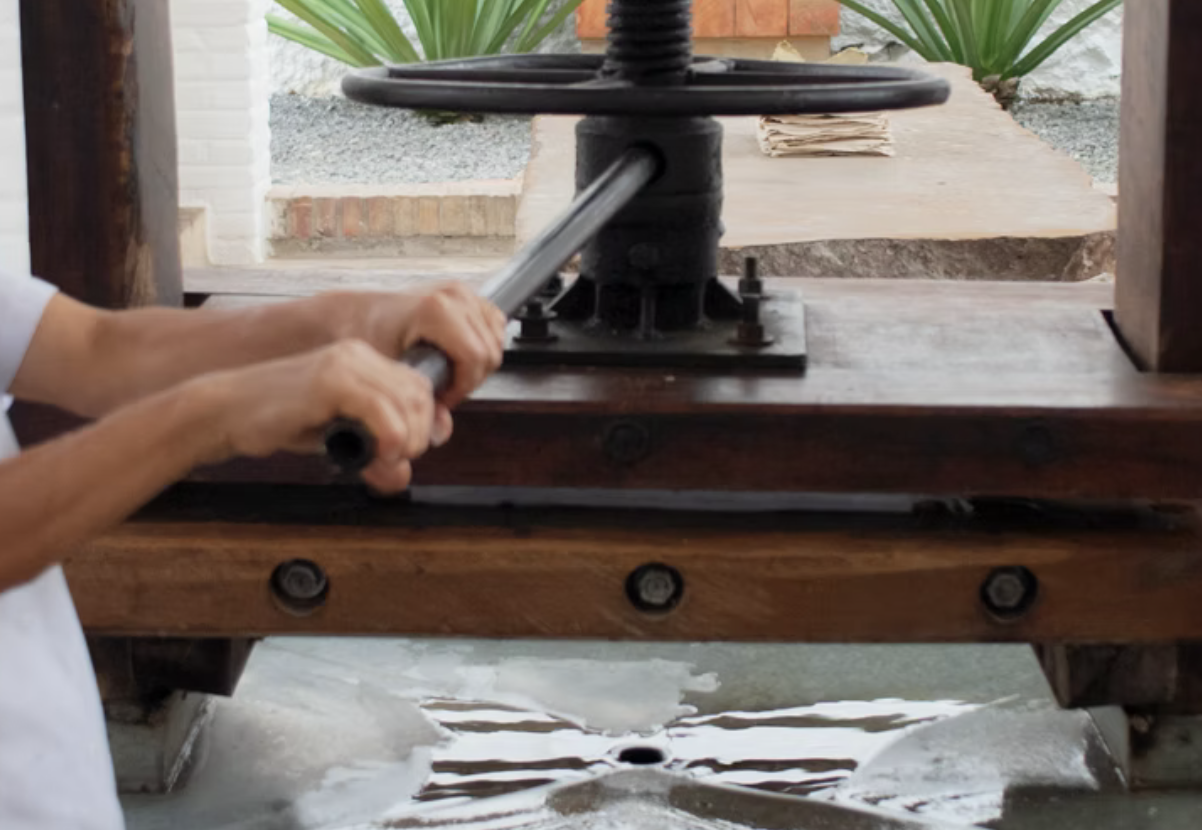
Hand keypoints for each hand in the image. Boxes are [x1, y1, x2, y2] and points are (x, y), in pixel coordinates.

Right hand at [199, 339, 450, 492]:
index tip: (405, 450)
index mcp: (366, 360)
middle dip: (416, 434)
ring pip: (408, 401)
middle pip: (421, 394)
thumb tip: (402, 474)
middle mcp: (360, 355)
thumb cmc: (280, 421)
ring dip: (405, 439)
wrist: (227, 411)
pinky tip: (376, 452)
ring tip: (381, 458)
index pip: (420, 388)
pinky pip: (382, 409)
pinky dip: (389, 437)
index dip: (423, 423)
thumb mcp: (338, 437)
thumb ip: (373, 449)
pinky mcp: (329, 379)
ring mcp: (345, 363)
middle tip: (392, 459)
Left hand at [327, 283, 506, 407]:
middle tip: (443, 388)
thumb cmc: (366, 336)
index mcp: (436, 309)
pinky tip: (459, 355)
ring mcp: (463, 291)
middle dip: (469, 379)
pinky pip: (495, 326)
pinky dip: (483, 345)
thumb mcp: (390, 373)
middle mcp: (454, 295)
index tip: (442, 396)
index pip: (477, 357)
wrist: (356, 313)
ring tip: (449, 372)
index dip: (463, 386)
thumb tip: (442, 428)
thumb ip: (420, 403)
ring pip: (496, 341)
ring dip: (477, 364)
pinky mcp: (469, 293)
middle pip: (490, 352)